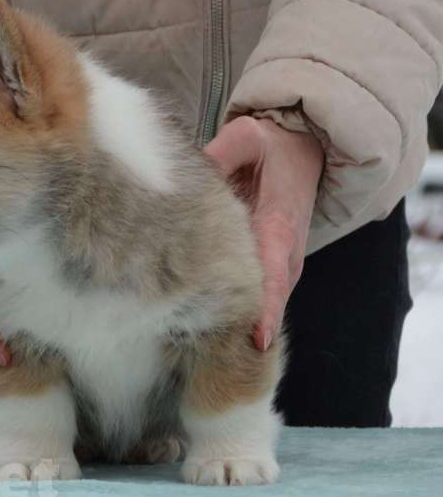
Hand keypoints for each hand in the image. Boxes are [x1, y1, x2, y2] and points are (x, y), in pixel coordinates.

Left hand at [205, 115, 323, 350]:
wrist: (305, 147)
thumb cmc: (274, 146)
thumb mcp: (249, 138)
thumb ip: (222, 153)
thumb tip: (192, 173)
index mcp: (279, 228)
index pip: (272, 278)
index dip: (263, 310)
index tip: (254, 342)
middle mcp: (284, 254)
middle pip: (264, 302)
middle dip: (240, 329)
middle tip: (210, 358)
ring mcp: (279, 263)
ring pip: (258, 302)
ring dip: (235, 324)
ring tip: (201, 352)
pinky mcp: (267, 264)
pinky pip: (252, 294)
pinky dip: (233, 311)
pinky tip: (200, 329)